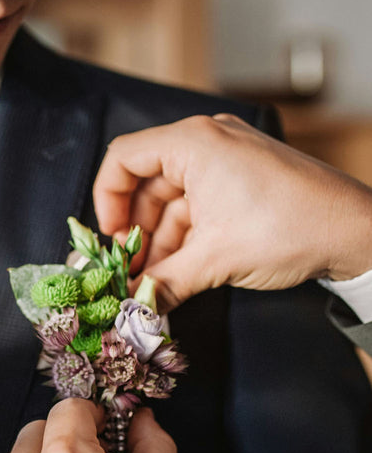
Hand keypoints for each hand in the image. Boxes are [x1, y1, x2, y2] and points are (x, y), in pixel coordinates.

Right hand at [94, 114, 371, 311]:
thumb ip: (164, 284)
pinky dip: (183, 238)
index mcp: (193, 143)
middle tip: (130, 270)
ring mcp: (225, 162)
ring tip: (153, 280)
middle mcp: (206, 143)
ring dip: (159, 241)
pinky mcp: (240, 182)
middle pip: (145, 183)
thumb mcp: (216, 260)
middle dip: (135, 230)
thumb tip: (132, 309)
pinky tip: (177, 272)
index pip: (123, 158)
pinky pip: (196, 207)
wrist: (357, 232)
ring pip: (171, 201)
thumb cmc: (288, 228)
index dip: (106, 199)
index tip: (112, 238)